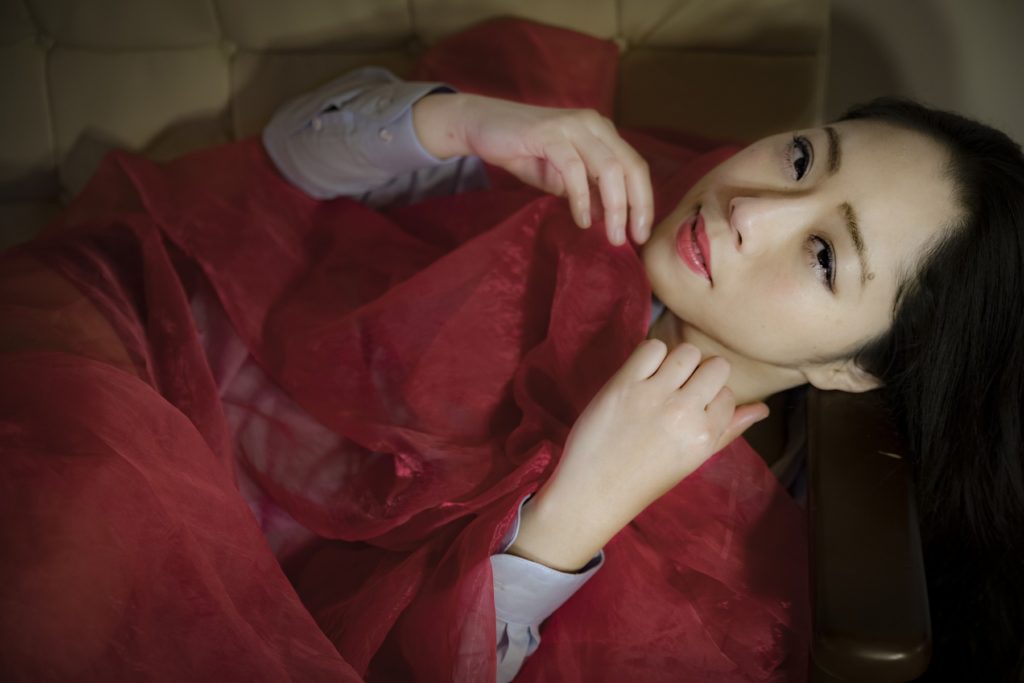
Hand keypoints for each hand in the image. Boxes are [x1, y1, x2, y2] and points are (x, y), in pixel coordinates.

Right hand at [413, 93, 652, 245]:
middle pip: (630, 167)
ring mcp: (572, 126)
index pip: (635, 166)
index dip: (643, 200)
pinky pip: (574, 169)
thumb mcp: (562, 178)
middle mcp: (593, 124)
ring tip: (611, 235)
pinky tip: (582, 220)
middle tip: (630, 239)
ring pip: (608, 168)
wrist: (483, 126)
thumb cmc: (524, 151)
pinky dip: (581, 198)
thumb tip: (610, 218)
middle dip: (635, 207)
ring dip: (614, 206)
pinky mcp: (549, 133)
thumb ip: (588, 192)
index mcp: (602, 132)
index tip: (641, 233)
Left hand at [509, 340, 768, 570]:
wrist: (595, 490)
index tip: (692, 409)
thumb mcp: (693, 458)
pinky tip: (642, 375)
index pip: (729, 394)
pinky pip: (652, 347)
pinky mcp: (624, 384)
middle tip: (680, 390)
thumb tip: (763, 409)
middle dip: (701, 375)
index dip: (712, 398)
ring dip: (678, 362)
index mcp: (704, 436)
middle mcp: (684, 414)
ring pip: (687, 352)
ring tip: (662, 380)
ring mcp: (653, 396)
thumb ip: (727, 429)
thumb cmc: (645, 477)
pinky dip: (650, 356)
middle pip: (715, 367)